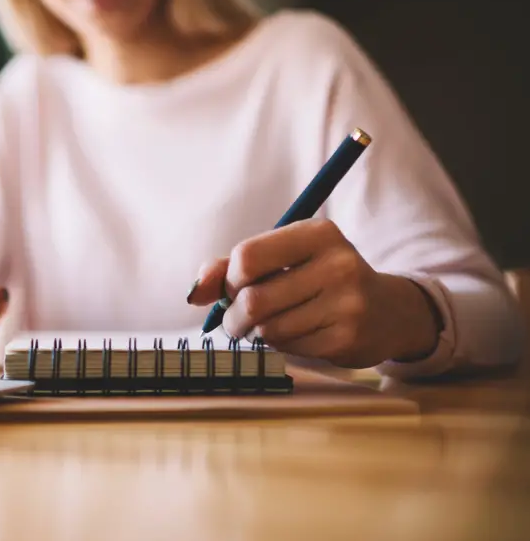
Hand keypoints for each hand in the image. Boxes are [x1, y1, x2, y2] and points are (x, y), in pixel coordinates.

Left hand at [186, 219, 440, 368]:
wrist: (387, 310)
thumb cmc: (318, 278)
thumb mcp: (282, 258)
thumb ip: (230, 268)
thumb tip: (195, 293)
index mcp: (317, 233)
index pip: (247, 257)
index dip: (229, 279)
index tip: (234, 287)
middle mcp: (337, 263)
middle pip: (254, 300)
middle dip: (233, 316)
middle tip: (235, 321)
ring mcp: (347, 303)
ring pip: (268, 329)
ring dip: (256, 333)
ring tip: (266, 327)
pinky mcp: (348, 338)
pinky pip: (289, 348)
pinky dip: (279, 346)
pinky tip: (295, 335)